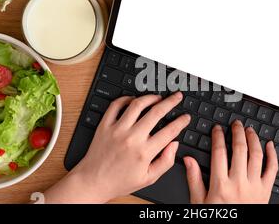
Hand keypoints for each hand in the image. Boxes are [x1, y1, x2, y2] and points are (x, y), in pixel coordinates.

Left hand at [44, 92, 189, 202]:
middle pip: (156, 112)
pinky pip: (116, 105)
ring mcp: (117, 130)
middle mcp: (132, 138)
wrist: (93, 181)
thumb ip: (165, 161)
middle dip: (171, 102)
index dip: (181, 122)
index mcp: (144, 152)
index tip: (186, 117)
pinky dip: (126, 99)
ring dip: (150, 97)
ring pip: (137, 104)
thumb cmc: (120, 181)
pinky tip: (134, 100)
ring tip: (158, 97)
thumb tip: (174, 145)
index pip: (170, 131)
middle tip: (177, 97)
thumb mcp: (148, 178)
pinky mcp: (105, 125)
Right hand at [183, 121, 277, 203]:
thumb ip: (194, 179)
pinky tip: (270, 145)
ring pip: (256, 155)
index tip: (217, 129)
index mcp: (220, 184)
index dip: (218, 137)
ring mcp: (254, 186)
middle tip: (236, 124)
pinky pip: (272, 169)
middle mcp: (238, 182)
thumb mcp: (199, 202)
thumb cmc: (217, 217)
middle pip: (239, 149)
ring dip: (253, 139)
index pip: (219, 152)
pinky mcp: (266, 191)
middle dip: (237, 132)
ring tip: (249, 130)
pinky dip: (273, 155)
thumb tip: (188, 159)